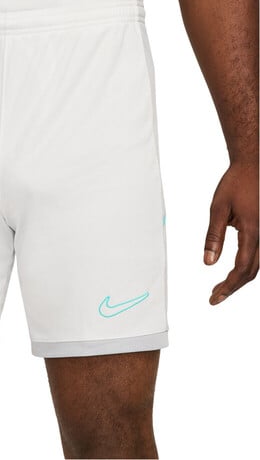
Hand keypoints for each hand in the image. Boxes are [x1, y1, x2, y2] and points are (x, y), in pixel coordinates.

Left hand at [204, 162, 258, 304]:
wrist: (253, 165)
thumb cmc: (235, 184)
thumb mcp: (218, 208)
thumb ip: (214, 237)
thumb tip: (208, 262)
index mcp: (253, 231)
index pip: (242, 268)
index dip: (229, 286)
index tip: (214, 297)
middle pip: (251, 271)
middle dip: (232, 287)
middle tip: (214, 297)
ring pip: (257, 264)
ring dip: (239, 278)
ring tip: (220, 287)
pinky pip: (258, 254)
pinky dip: (246, 266)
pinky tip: (232, 270)